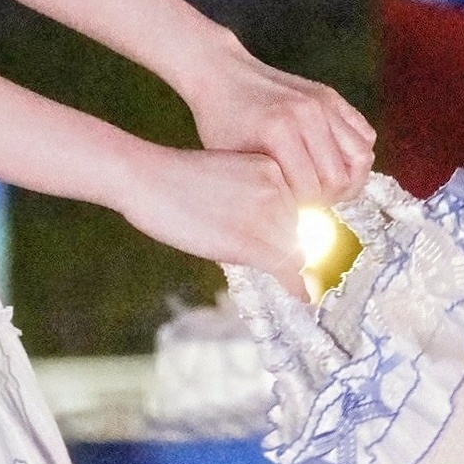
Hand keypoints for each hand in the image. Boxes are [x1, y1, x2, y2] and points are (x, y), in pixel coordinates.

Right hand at [120, 141, 345, 277]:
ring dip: (298, 270)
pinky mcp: (251, 241)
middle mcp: (277, 189)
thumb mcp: (228, 176)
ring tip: (308, 285)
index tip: (317, 250)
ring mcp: (266, 214)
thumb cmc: (175, 178)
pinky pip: (287, 267)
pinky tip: (305, 295)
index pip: (301, 208)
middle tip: (316, 274)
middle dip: (304, 253)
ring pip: (296, 250)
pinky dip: (298, 285)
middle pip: (303, 230)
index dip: (306, 233)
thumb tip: (272, 231)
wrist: (146, 177)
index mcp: (272, 169)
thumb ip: (254, 197)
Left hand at [176, 32, 373, 203]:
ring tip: (326, 184)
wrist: (222, 74)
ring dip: (348, 177)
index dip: (304, 206)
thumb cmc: (221, 121)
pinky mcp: (332, 98)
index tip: (290, 205)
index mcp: (280, 132)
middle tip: (310, 199)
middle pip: (343, 177)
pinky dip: (355, 154)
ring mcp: (324, 103)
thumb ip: (265, 186)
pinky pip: (364, 134)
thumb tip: (295, 217)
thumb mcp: (232, 159)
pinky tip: (334, 162)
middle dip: (328, 197)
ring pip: (362, 156)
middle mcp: (308, 115)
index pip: (314, 189)